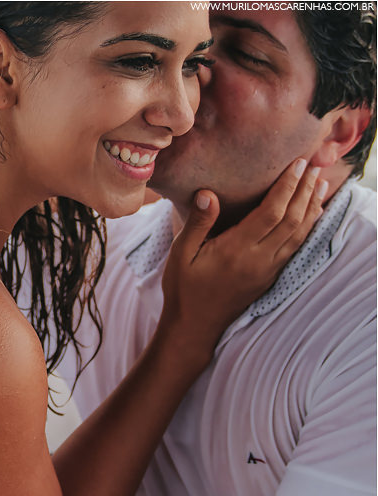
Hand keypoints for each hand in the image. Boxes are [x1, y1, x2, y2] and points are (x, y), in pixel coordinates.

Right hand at [160, 158, 324, 359]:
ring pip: (299, 234)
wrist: (195, 326)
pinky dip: (307, 227)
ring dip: (311, 207)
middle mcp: (258, 260)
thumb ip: (198, 223)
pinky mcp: (270, 277)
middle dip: (304, 191)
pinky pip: (296, 248)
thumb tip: (208, 193)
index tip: (296, 164)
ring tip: (320, 185)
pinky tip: (311, 215)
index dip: (286, 186)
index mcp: (236, 251)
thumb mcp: (181, 254)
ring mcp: (267, 270)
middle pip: (292, 220)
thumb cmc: (184, 289)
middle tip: (313, 167)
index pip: (271, 212)